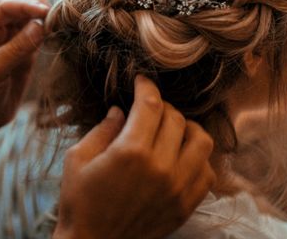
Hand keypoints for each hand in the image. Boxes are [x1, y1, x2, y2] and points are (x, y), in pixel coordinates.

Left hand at [0, 0, 49, 141]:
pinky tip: (56, 31)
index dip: (25, 5)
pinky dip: (48, 28)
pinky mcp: (24, 50)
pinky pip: (38, 31)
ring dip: (43, 14)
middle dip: (36, 5)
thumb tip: (39, 25)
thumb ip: (15, 49)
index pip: (5, 6)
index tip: (45, 11)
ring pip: (29, 15)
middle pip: (18, 4)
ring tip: (57, 21)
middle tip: (55, 15)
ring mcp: (11, 39)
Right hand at [54, 75, 215, 238]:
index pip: (150, 104)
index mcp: (130, 152)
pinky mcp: (185, 206)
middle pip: (176, 118)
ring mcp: (177, 188)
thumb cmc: (79, 201)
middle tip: (149, 109)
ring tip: (172, 130)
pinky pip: (207, 172)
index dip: (146, 86)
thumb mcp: (79, 158)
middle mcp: (160, 168)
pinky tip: (180, 158)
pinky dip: (198, 159)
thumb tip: (121, 110)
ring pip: (201, 141)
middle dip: (162, 106)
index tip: (142, 81)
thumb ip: (103, 129)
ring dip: (187, 128)